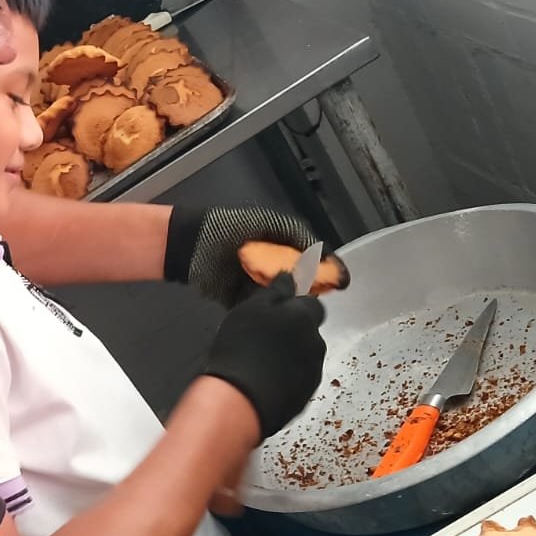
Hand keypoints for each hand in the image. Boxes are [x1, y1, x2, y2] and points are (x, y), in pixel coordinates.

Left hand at [164, 204, 315, 306]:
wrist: (193, 246)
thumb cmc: (229, 227)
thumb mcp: (269, 223)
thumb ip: (297, 234)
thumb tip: (323, 255)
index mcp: (283, 249)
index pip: (315, 262)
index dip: (330, 271)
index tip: (342, 282)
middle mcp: (276, 270)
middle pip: (304, 284)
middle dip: (314, 291)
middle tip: (322, 296)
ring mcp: (261, 288)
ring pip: (286, 301)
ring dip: (293, 304)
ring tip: (301, 305)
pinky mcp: (246, 304)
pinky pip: (264, 312)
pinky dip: (270, 313)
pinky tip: (277, 312)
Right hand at [199, 275, 326, 440]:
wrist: (241, 400)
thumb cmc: (242, 351)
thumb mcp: (252, 309)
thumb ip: (276, 290)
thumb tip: (289, 277)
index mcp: (304, 317)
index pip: (312, 304)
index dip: (296, 305)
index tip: (280, 309)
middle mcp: (315, 343)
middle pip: (309, 331)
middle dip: (293, 332)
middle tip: (265, 336)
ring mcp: (313, 371)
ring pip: (305, 356)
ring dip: (290, 355)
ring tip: (262, 361)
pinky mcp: (306, 396)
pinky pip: (299, 379)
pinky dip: (287, 377)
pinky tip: (266, 379)